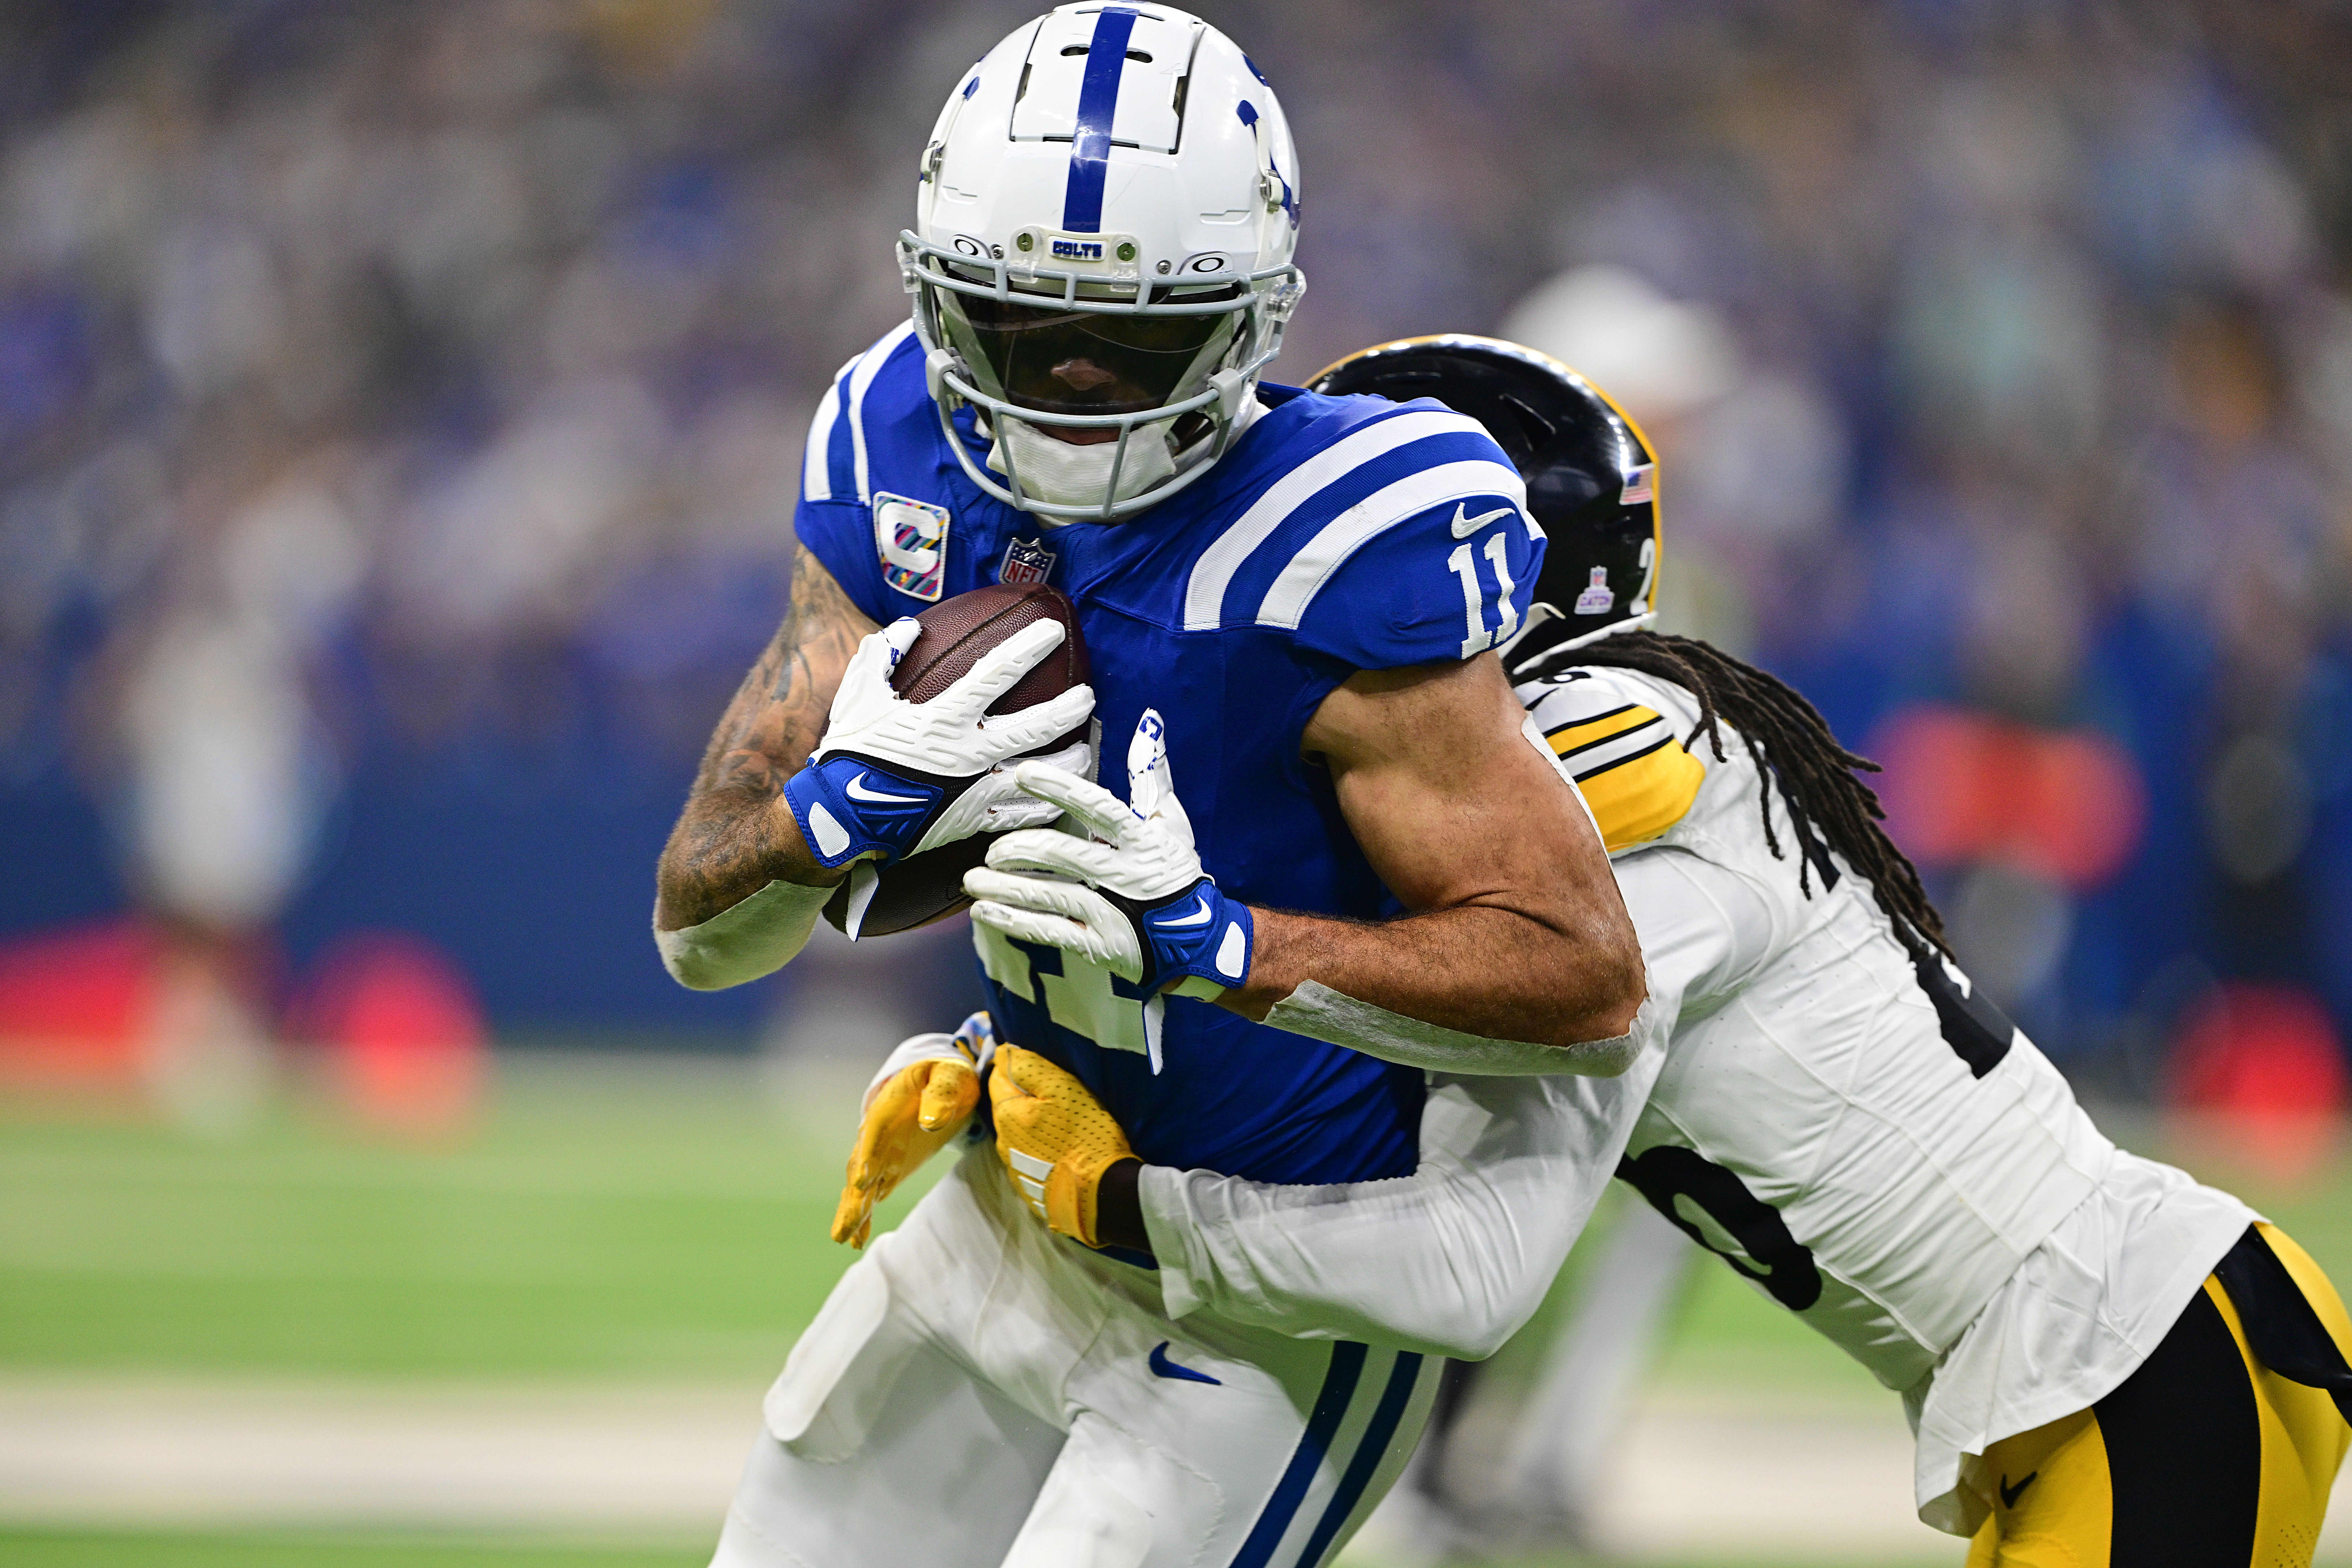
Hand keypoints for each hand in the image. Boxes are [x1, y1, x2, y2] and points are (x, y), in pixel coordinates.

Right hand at [783, 618, 1094, 869]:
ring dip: (1068, 763)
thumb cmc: (850, 752)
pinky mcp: (972, 822)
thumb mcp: (858, 694)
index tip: (1053, 630)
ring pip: (1037, 776)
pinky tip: (1062, 797)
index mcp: (942, 717)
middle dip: (1066, 710)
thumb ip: (883, 655)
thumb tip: (908, 626)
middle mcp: (966, 753)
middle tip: (1088, 696)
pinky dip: (1045, 805)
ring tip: (1086, 750)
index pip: (996, 673)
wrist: (839, 818)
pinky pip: (1020, 816)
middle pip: (1032, 728)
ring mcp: (973, 790)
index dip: (1027, 648)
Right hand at [830, 1011, 995, 1247]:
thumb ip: (941, 1094)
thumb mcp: (949, 1076)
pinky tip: (857, 1240)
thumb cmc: (946, 1076)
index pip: (873, 1134)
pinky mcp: (890, 1169)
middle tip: (845, 1225)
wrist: (944, 1083)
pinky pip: (873, 1194)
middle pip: (859, 1167)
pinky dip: (865, 1216)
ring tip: (843, 1238)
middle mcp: (877, 1136)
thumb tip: (931, 1122)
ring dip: (852, 1211)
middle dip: (852, 1197)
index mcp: (887, 1108)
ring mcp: (881, 1155)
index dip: (866, 1156)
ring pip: (861, 1187)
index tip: (862, 1180)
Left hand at [964, 710, 1252, 991]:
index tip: (1023, 773)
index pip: (1099, 808)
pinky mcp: (1100, 945)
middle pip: (1064, 854)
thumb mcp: (1171, 821)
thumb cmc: (1177, 871)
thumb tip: (1148, 722)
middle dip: (1021, 849)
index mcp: (1142, 840)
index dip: (1061, 789)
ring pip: (1050, 894)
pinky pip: (1049, 931)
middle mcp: (1126, 874)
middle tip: (993, 848)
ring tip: (972, 878)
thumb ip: (1151, 774)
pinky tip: (983, 910)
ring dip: (1006, 886)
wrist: (1201, 940)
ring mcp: (1113, 912)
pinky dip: (1013, 920)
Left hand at [988, 1044, 1136, 1247]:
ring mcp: (1014, 1167)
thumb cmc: (1084, 1134)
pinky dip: (1037, 1147)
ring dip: (1029, 1122)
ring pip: (1015, 1132)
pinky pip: (1027, 1156)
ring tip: (1058, 1121)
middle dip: (1022, 1095)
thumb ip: (1029, 1068)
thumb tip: (1003, 1052)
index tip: (1035, 1065)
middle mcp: (1002, 1141)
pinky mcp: (1029, 1187)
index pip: (997, 1077)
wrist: (1100, 1194)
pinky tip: (1058, 1148)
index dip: (1014, 1066)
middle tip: (1052, 1092)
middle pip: (1006, 1105)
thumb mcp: (1062, 1090)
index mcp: (1006, 1113)